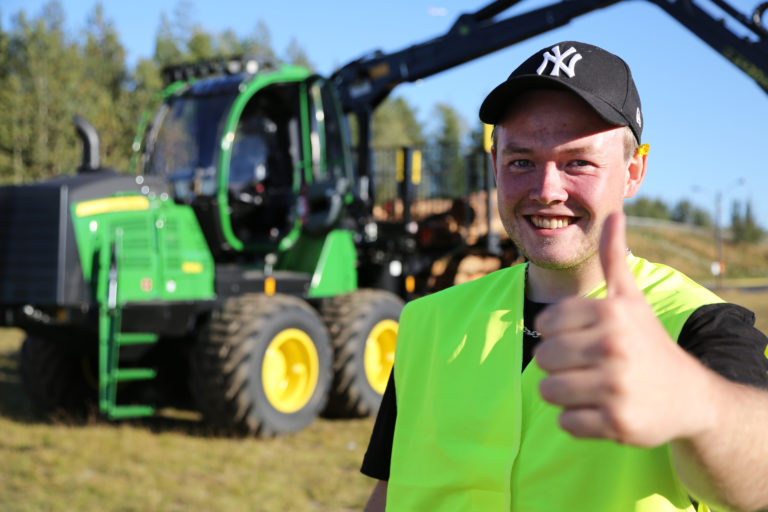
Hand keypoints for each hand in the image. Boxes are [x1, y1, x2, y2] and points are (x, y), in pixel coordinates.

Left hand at [533, 212, 706, 446]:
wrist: (690, 397)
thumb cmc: (648, 342)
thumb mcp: (631, 299)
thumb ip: (614, 259)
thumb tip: (613, 213)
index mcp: (610, 313)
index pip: (544, 323)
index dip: (557, 334)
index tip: (582, 338)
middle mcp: (613, 346)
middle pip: (542, 358)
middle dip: (559, 365)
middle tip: (588, 366)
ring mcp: (615, 386)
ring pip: (548, 390)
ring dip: (564, 393)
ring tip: (593, 387)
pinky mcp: (616, 422)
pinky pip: (565, 422)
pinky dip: (578, 420)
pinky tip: (603, 409)